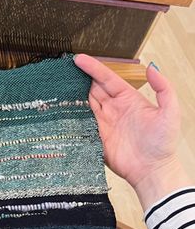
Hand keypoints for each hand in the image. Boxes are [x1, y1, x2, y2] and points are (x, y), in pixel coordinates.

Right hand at [74, 54, 188, 209]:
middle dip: (78, 79)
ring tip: (58, 86)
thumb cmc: (162, 143)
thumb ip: (163, 88)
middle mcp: (113, 109)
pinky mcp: (95, 138)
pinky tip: (62, 109)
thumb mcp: (169, 112)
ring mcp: (102, 124)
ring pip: (84, 105)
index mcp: (128, 99)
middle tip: (64, 71)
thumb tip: (151, 68)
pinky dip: (72, 116)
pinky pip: (81, 124)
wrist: (152, 170)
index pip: (107, 79)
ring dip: (72, 96)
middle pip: (92, 89)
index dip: (94, 68)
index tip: (79, 59)